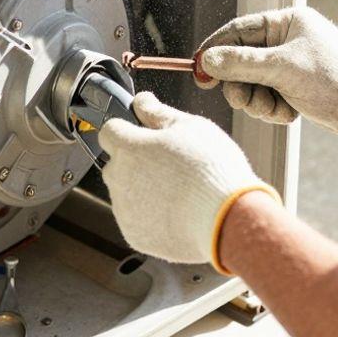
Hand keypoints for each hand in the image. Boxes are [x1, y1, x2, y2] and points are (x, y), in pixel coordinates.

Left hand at [99, 93, 279, 271]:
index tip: (143, 135)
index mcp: (129, 147)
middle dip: (135, 161)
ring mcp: (124, 209)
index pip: (109, 130)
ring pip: (125, 192)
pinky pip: (135, 219)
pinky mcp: (134, 235)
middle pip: (116, 163)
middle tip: (169, 164)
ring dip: (141, 189)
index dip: (127, 130)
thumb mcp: (190, 127)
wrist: (228, 218)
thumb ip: (158, 112)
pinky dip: (149, 215)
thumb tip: (141, 101)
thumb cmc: (212, 168)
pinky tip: (176, 211)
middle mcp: (119, 178)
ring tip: (178, 191)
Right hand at [196, 7, 337, 147]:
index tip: (199, 71)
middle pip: (240, 61)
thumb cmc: (336, 80)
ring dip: (258, 101)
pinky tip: (291, 114)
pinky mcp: (294, 87)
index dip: (215, 50)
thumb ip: (241, 63)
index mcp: (287, 23)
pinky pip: (267, 97)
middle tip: (245, 101)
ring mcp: (290, 65)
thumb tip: (206, 60)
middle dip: (242, 85)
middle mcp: (287, 41)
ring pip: (252, 83)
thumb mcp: (282, 69)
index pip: (238, 30)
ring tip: (277, 109)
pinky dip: (273, 109)